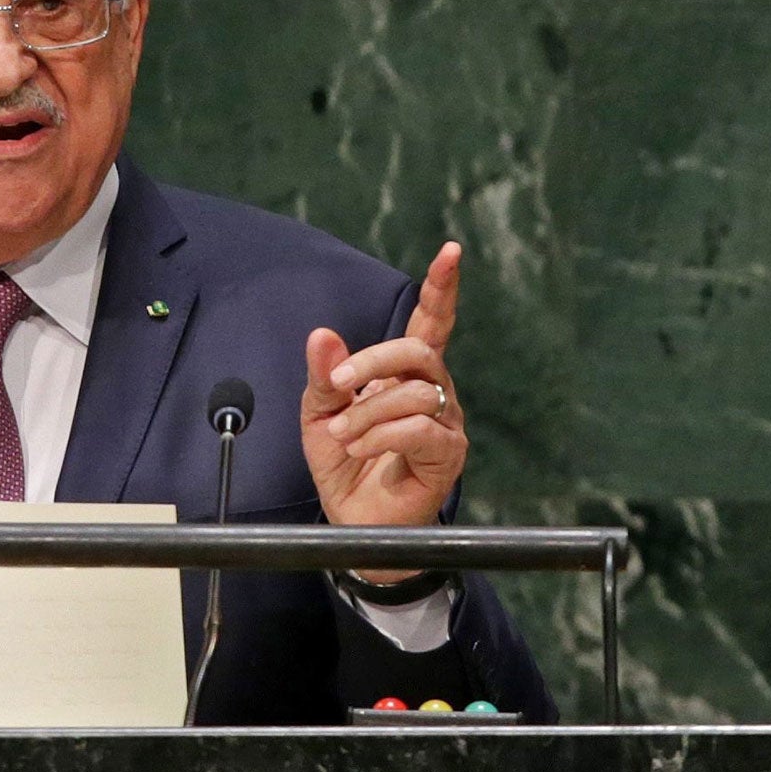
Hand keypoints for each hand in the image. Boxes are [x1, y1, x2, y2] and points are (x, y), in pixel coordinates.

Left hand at [300, 242, 467, 566]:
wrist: (354, 519)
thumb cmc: (345, 464)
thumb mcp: (320, 416)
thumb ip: (323, 377)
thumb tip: (322, 334)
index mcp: (407, 375)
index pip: (432, 323)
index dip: (441, 288)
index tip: (450, 251)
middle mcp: (436, 392)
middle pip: (420, 351)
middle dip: (372, 362)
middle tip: (336, 387)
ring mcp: (447, 423)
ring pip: (416, 393)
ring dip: (367, 412)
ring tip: (343, 435)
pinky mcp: (449, 455)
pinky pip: (419, 429)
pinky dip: (379, 435)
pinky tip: (359, 448)